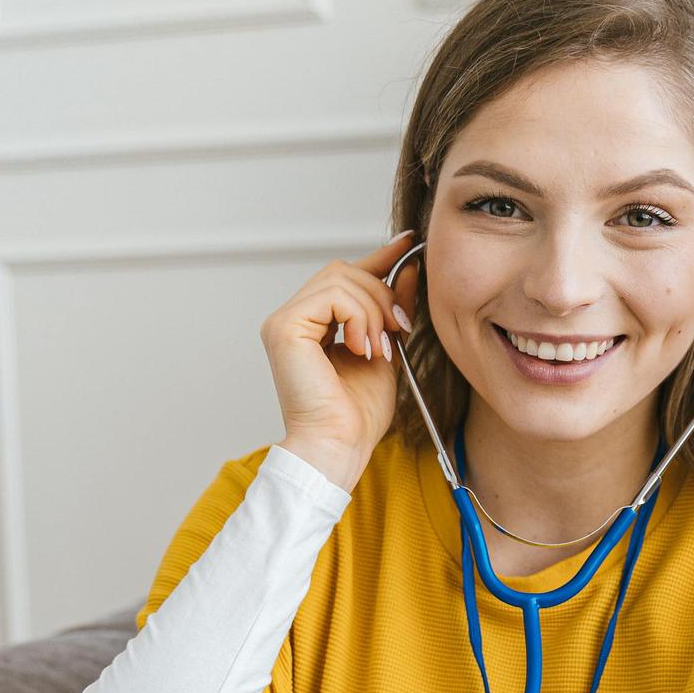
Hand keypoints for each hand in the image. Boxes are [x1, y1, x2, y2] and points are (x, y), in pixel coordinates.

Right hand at [261, 229, 419, 487]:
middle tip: (398, 330)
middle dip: (382, 294)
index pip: (345, 276)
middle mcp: (294, 318)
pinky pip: (333, 295)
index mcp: (313, 325)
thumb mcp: (387, 349)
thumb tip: (407, 267)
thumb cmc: (357, 415)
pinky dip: (359, 317)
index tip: (408, 244)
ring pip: (341, 278)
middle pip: (344, 271)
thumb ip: (393, 309)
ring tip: (379, 348)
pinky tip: (363, 348)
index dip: (378, 258)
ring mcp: (285, 321)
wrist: (339, 447)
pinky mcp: (285, 327)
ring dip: (374, 310)